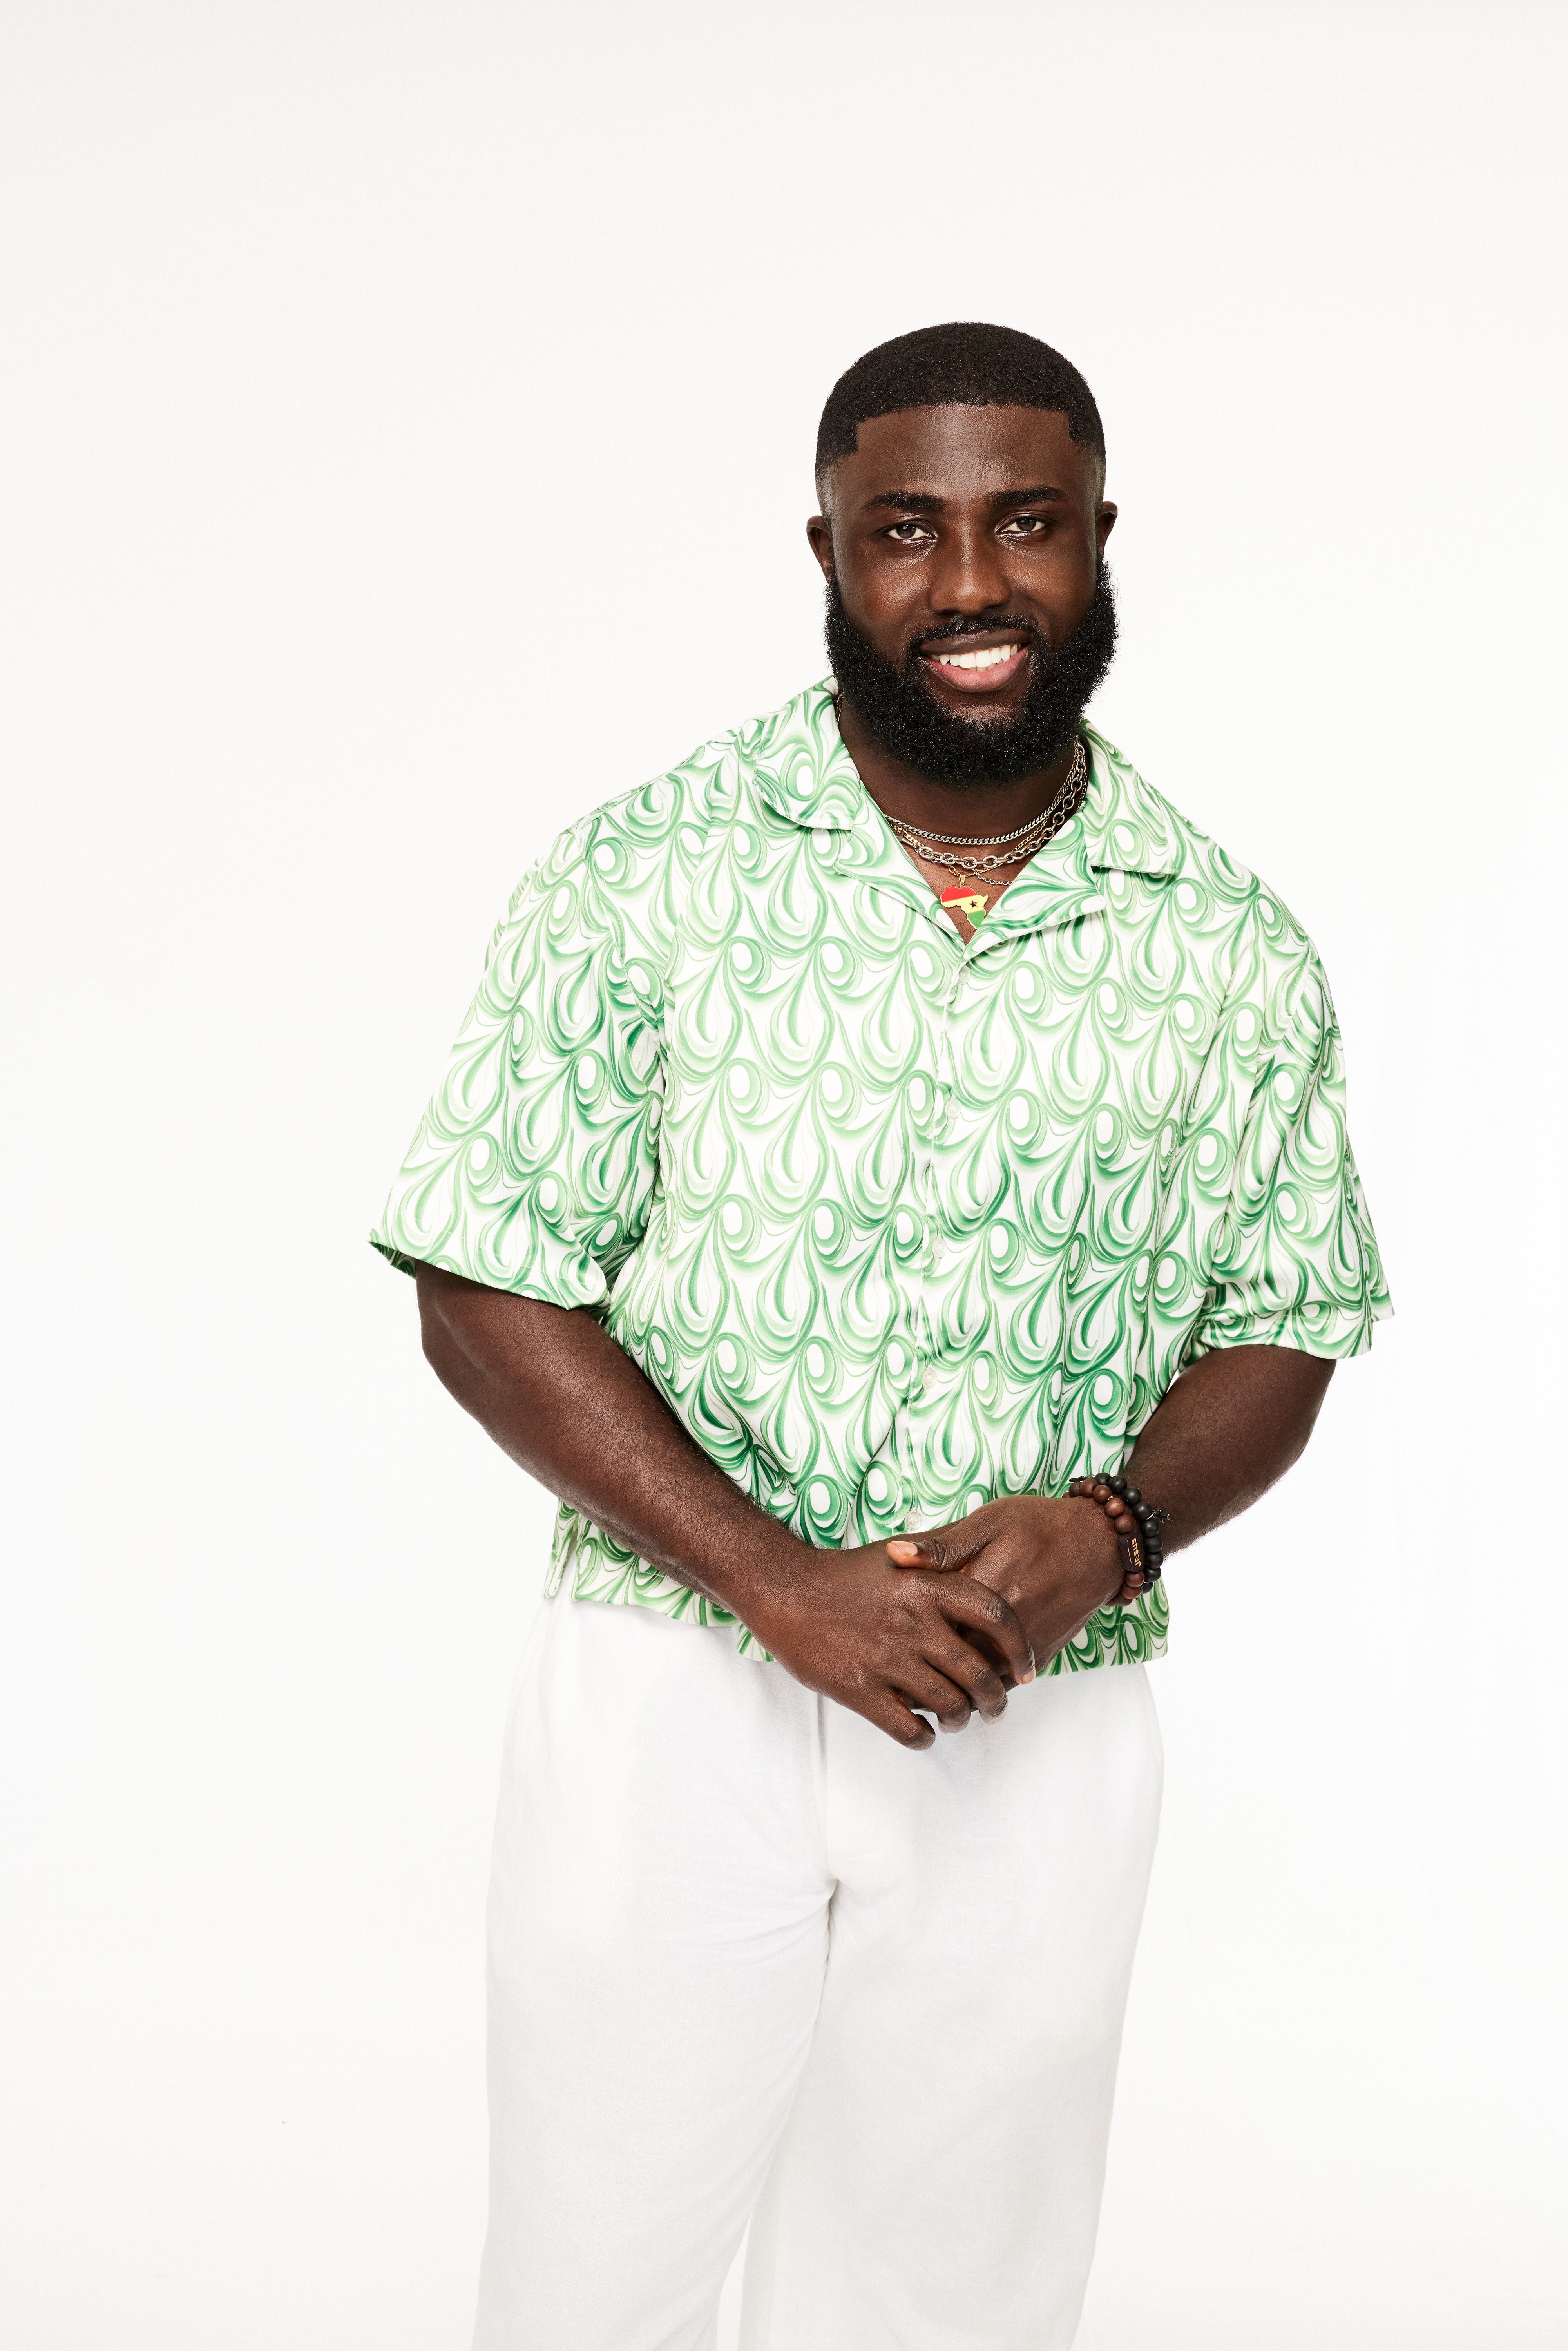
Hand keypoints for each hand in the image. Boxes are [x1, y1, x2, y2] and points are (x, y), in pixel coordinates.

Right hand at [741, 1541, 1036, 1750]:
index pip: (996, 1617)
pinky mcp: (859, 1689)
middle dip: (995, 1699)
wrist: (784, 1590)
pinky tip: (923, 1731)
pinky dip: (924, 1738)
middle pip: (979, 1672)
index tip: (1027, 1669)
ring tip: (958, 1719)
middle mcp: (913, 1622)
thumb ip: (939, 1561)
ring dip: (961, 1720)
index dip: (1021, 1647)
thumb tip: (983, 1566)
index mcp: (927, 1586)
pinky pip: (908, 1729)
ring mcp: (886, 1658)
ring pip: (949, 1705)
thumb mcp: (898, 1556)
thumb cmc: (843, 1574)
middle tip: (995, 1707)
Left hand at [886, 1497, 1122, 1673]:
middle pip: (950, 1663)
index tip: (875, 1646)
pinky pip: (1004, 1684)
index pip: (930, 1628)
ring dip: (949, 1690)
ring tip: (917, 1695)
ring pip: (977, 1681)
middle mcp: (1002, 1625)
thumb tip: (894, 1555)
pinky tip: (961, 1688)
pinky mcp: (1041, 1654)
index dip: (901, 1641)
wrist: (1101, 1543)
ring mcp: (1024, 1645)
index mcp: (981, 1589)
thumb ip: (941, 1545)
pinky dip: (981, 1689)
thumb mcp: (987, 1522)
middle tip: (888, 1679)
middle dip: (919, 1673)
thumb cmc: (1039, 1525)